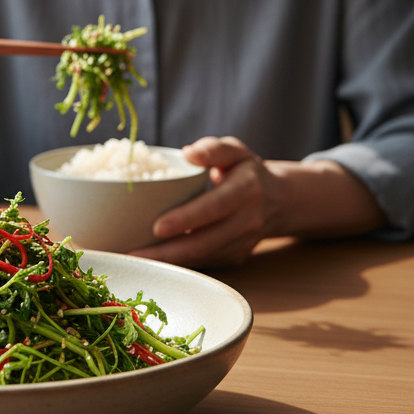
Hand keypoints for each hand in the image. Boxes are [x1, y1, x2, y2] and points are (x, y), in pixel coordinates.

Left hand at [131, 137, 278, 267]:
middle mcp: (247, 221)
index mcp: (246, 190)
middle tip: (133, 253)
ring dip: (168, 263)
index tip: (158, 226)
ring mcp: (242, 244)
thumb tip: (189, 153)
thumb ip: (214, 148)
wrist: (280, 201)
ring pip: (203, 258)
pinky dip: (179, 265)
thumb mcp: (235, 150)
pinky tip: (153, 262)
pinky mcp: (235, 257)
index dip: (186, 219)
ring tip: (135, 260)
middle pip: (204, 241)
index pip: (214, 207)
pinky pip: (204, 263)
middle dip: (168, 251)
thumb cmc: (247, 171)